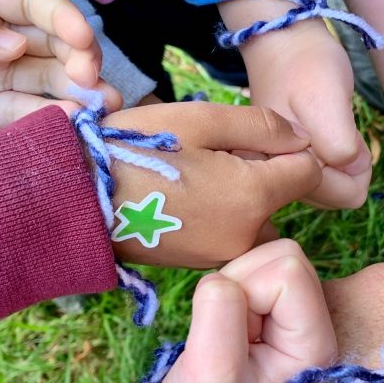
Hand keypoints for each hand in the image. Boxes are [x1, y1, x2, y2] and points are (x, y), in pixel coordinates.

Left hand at [0, 0, 119, 139]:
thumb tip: (15, 45)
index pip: (32, 3)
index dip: (63, 19)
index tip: (82, 41)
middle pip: (50, 46)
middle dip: (80, 62)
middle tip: (94, 86)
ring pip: (44, 83)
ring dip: (77, 96)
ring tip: (103, 112)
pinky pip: (16, 116)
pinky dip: (44, 122)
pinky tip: (68, 127)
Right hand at [100, 103, 323, 267]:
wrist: (73, 199)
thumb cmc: (135, 149)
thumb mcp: (201, 120)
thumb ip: (263, 127)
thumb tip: (303, 140)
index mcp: (253, 197)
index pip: (310, 171)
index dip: (290, 147)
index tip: (254, 137)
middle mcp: (247, 235)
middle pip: (281, 195)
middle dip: (260, 170)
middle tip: (209, 152)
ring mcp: (222, 254)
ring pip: (255, 213)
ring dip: (238, 191)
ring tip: (190, 172)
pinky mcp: (200, 263)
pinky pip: (229, 231)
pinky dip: (218, 211)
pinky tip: (182, 194)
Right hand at [101, 239, 336, 382]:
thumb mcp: (208, 372)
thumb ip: (220, 314)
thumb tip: (223, 278)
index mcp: (316, 343)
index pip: (287, 270)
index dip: (247, 289)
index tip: (230, 336)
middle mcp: (318, 325)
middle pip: (285, 256)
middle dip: (242, 282)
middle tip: (226, 332)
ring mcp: (299, 317)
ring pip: (268, 258)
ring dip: (235, 286)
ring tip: (227, 333)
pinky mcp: (276, 312)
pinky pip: (255, 272)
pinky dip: (232, 290)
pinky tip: (229, 328)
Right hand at [220, 0, 371, 208]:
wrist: (282, 42)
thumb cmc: (306, 64)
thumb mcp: (327, 98)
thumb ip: (339, 142)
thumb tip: (352, 170)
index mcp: (277, 168)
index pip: (342, 195)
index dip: (352, 164)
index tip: (336, 126)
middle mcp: (273, 179)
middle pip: (337, 196)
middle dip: (346, 165)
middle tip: (332, 123)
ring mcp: (278, 174)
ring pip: (332, 188)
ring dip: (339, 159)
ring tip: (323, 122)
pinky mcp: (284, 165)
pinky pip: (324, 176)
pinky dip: (331, 154)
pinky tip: (317, 128)